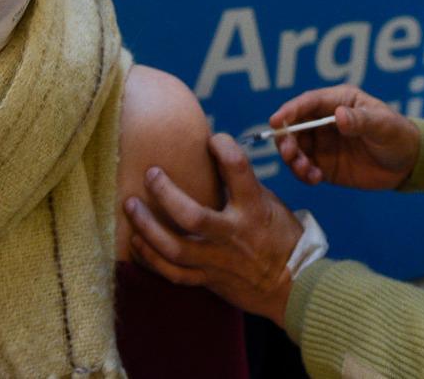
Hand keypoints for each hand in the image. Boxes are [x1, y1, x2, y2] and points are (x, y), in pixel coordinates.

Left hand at [124, 133, 302, 326]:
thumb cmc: (281, 236)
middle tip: (151, 173)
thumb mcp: (268, 204)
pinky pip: (173, 273)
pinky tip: (137, 242)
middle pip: (191, 216)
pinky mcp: (209, 279)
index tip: (211, 139)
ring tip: (131, 206)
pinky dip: (150, 258)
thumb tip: (214, 155)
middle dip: (165, 193)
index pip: (237, 167)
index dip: (222, 146)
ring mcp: (218, 260)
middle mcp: (234, 234)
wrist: (293, 285)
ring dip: (147, 227)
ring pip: (174, 248)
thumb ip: (241, 185)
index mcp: (254, 208)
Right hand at [271, 85, 419, 190]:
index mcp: (338, 102)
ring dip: (294, 159)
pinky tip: (316, 178)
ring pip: (295, 148)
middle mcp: (324, 120)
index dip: (290, 111)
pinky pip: (304, 168)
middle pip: (294, 126)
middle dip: (286, 139)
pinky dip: (303, 173)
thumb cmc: (398, 135)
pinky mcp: (323, 164)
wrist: (407, 164)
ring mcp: (322, 143)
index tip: (276, 122)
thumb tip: (338, 116)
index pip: (308, 103)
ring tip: (307, 171)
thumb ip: (361, 120)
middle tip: (290, 153)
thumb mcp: (383, 126)